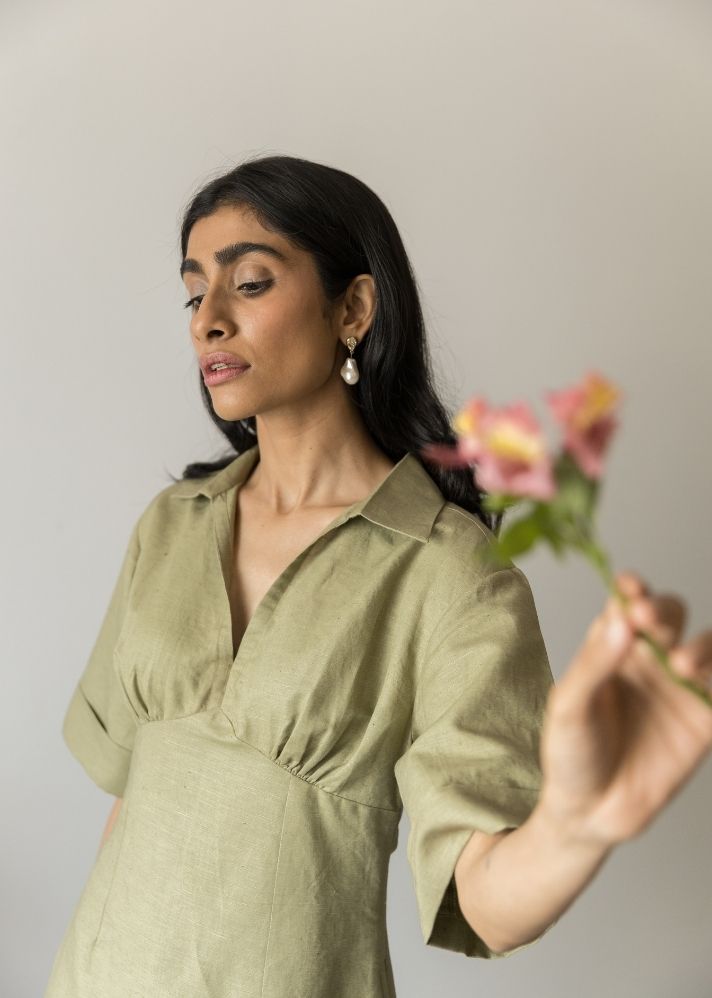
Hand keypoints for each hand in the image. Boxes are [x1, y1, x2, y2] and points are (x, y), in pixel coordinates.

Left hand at [538, 571, 711, 847]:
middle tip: (646, 620)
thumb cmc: (571, 752)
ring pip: (706, 647)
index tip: (630, 587)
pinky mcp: (703, 720)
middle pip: (670, 616)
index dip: (633, 588)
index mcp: (611, 646)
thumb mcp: (569, 706)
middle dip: (662, 611)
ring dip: (700, 646)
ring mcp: (679, 688)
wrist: (589, 812)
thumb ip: (594, 663)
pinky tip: (708, 677)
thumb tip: (621, 619)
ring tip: (678, 663)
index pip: (627, 603)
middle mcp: (648, 659)